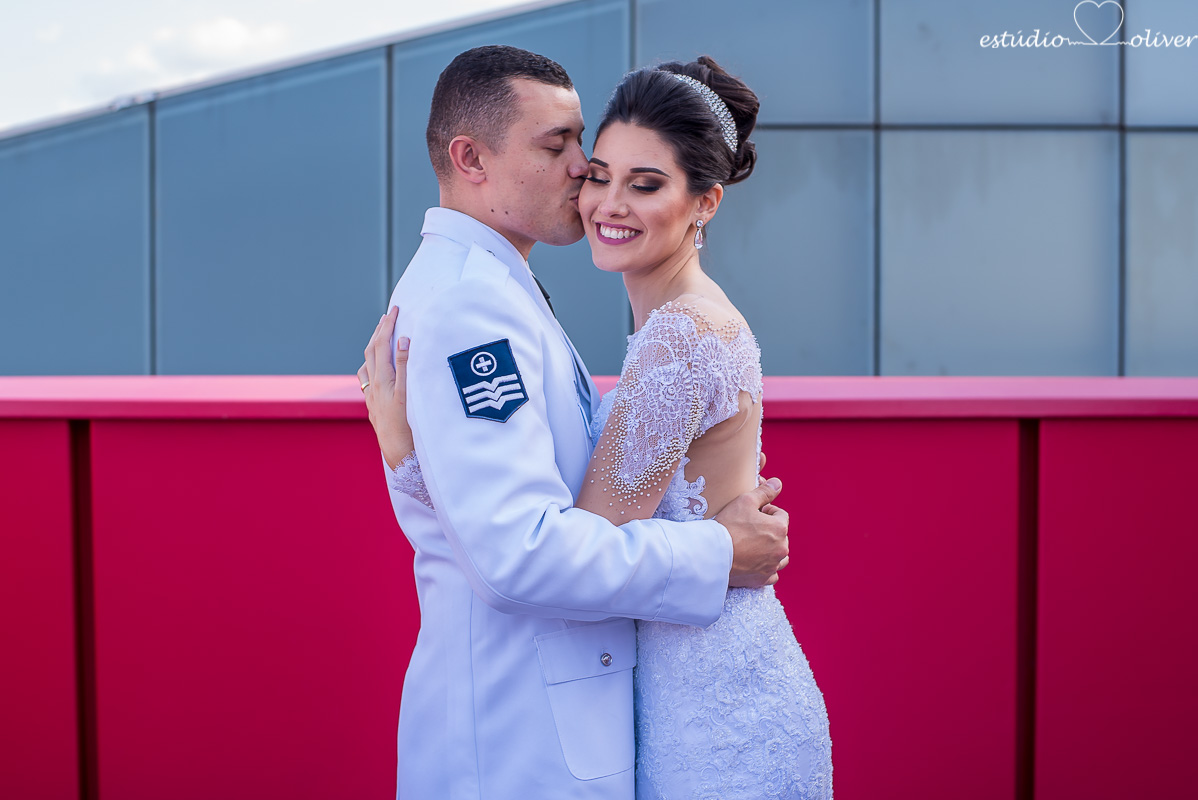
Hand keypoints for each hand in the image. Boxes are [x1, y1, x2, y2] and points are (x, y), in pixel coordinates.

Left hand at [357, 306, 414, 468]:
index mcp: (382, 380)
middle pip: (371, 352)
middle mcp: (374, 387)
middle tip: (388, 317)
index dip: (388, 325)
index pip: (382, 345)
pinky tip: (377, 371)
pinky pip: (369, 381)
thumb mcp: (410, 394)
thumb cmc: (409, 428)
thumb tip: (404, 339)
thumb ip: (407, 365)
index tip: (394, 309)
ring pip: (368, 366)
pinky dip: (373, 367)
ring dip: (374, 348)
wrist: (400, 457)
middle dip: (379, 332)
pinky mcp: (375, 409)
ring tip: (380, 338)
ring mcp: (373, 399)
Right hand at [715, 477, 789, 587]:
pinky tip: (754, 562)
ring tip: (754, 545)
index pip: (780, 515)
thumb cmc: (728, 526)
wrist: (713, 554)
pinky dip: (766, 568)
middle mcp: (781, 548)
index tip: (752, 514)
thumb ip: (764, 492)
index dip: (767, 511)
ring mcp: (773, 565)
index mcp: (780, 528)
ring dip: (772, 550)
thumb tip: (778, 483)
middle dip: (769, 531)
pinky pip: (772, 573)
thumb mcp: (745, 501)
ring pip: (780, 556)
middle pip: (781, 535)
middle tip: (749, 529)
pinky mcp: (763, 579)